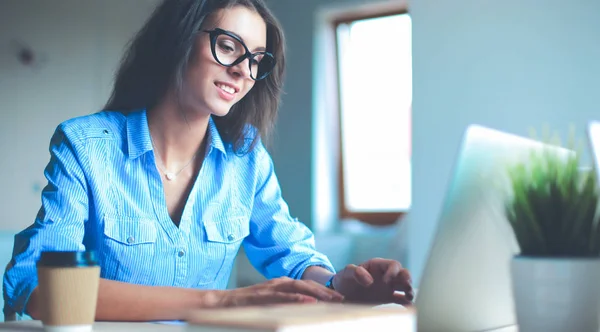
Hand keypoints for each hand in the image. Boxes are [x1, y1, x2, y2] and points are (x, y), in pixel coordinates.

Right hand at [220, 277, 343, 306]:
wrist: (223, 302)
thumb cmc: (248, 305)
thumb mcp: (271, 302)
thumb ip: (285, 302)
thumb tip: (305, 308)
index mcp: (283, 284)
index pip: (308, 285)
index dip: (324, 290)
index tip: (339, 297)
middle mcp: (279, 283)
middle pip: (307, 284)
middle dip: (326, 291)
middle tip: (342, 298)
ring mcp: (271, 288)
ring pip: (298, 287)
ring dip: (317, 293)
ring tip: (331, 299)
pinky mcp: (263, 295)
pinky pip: (282, 296)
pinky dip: (296, 299)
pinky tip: (308, 302)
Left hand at [333, 258, 412, 305]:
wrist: (342, 292)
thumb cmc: (344, 278)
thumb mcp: (347, 272)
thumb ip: (355, 272)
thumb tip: (369, 281)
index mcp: (378, 265)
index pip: (393, 264)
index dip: (393, 272)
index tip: (387, 281)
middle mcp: (385, 275)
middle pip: (403, 273)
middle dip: (407, 279)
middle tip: (406, 287)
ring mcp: (388, 286)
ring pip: (404, 286)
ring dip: (409, 290)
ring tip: (409, 296)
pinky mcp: (387, 298)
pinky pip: (400, 299)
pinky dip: (406, 303)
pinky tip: (409, 307)